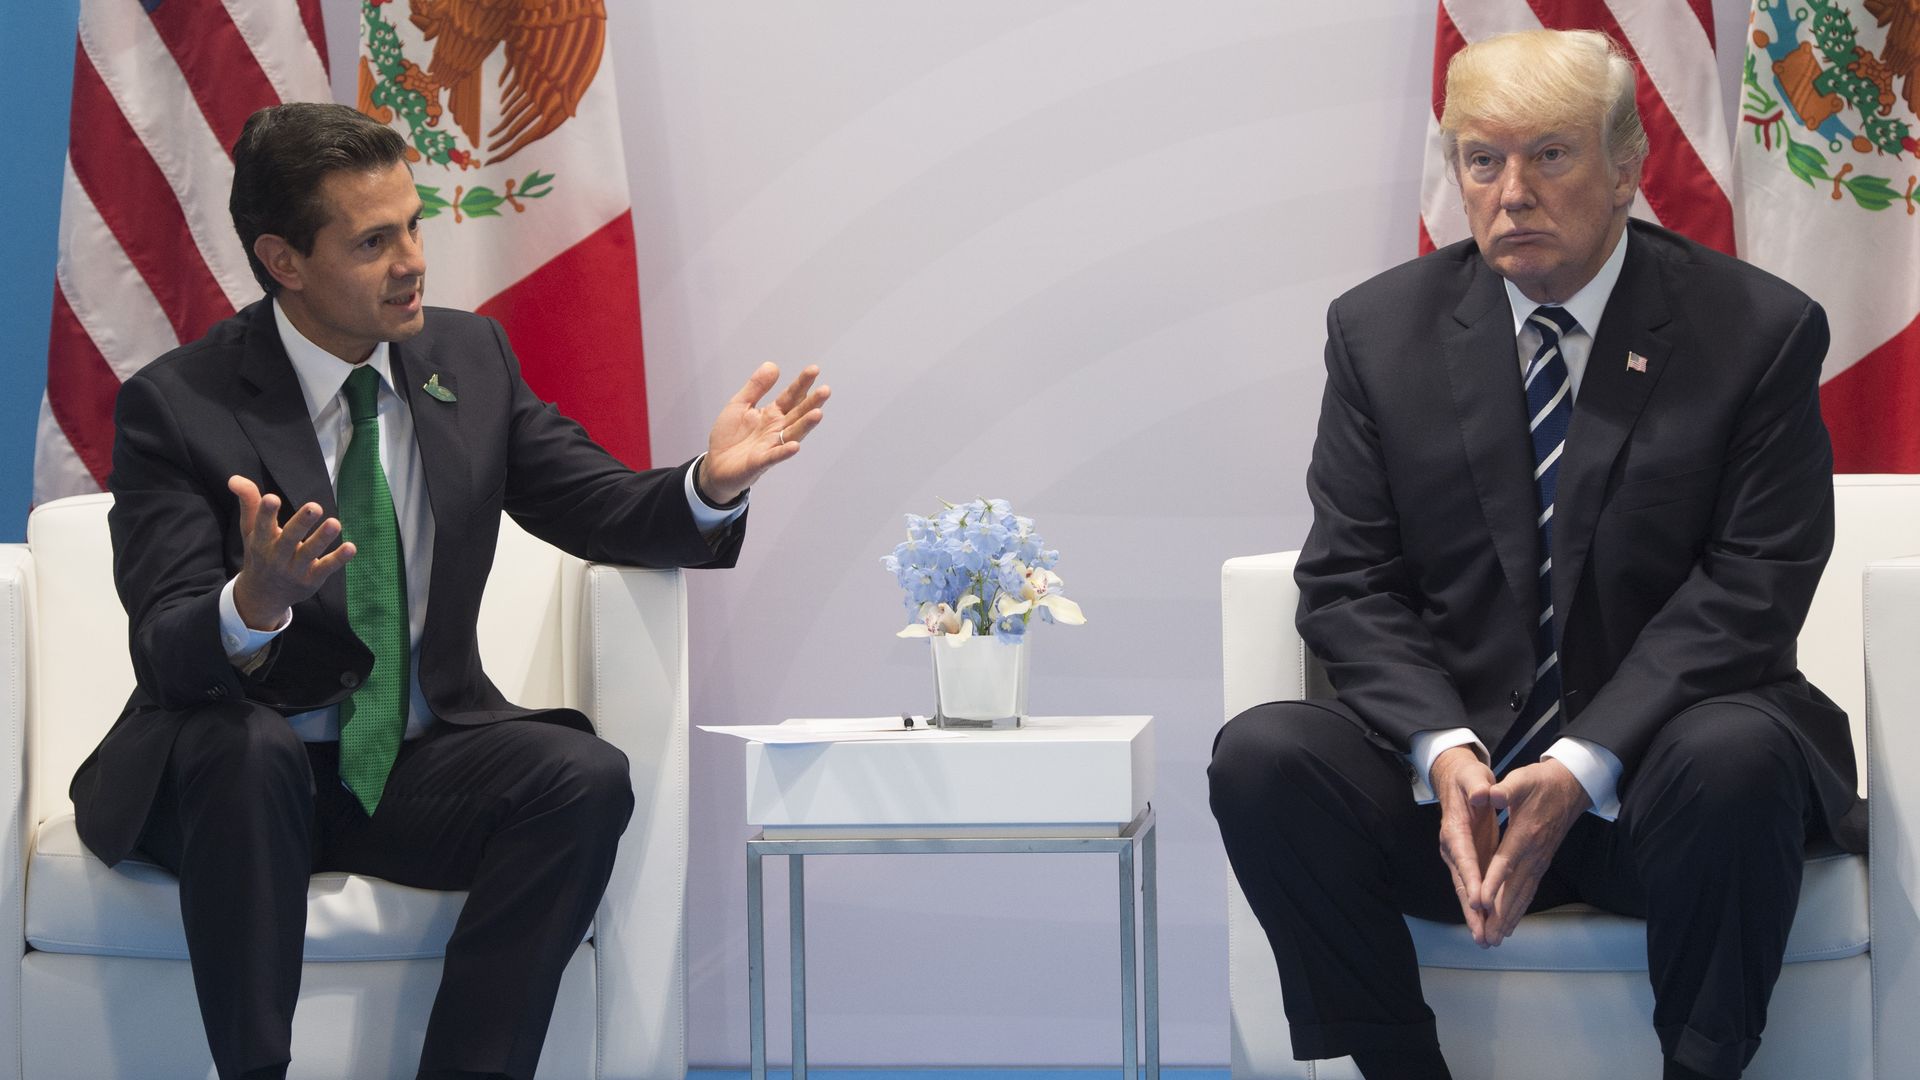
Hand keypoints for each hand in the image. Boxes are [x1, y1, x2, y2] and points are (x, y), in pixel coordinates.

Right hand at [228, 475, 354, 629]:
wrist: (262, 596)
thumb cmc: (259, 554)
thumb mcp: (251, 530)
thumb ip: (248, 502)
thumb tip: (235, 478)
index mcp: (261, 541)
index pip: (262, 525)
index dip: (266, 512)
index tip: (272, 498)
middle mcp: (277, 555)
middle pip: (289, 538)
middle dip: (301, 523)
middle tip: (315, 507)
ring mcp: (294, 569)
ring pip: (309, 553)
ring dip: (322, 538)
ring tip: (335, 523)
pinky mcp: (311, 579)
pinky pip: (326, 568)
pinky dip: (338, 559)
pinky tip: (351, 547)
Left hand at [697, 363, 828, 504]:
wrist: (715, 464)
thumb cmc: (729, 436)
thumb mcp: (739, 404)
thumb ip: (756, 387)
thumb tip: (773, 365)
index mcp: (772, 414)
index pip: (791, 396)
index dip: (802, 384)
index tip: (814, 370)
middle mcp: (776, 429)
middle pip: (797, 414)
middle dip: (812, 403)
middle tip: (825, 390)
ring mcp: (771, 445)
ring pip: (792, 434)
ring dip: (805, 425)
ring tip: (817, 414)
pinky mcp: (760, 462)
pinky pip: (774, 456)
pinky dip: (784, 452)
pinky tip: (795, 446)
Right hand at [1431, 745, 1499, 945]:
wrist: (1455, 780)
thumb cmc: (1467, 778)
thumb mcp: (1473, 777)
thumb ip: (1478, 786)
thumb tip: (1483, 794)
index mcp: (1454, 828)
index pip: (1463, 856)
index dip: (1472, 879)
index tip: (1479, 900)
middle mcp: (1452, 847)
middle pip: (1461, 883)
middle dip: (1471, 910)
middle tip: (1481, 934)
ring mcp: (1459, 856)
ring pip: (1466, 890)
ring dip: (1475, 915)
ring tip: (1484, 939)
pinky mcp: (1468, 860)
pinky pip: (1474, 886)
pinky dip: (1480, 906)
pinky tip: (1488, 922)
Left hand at [1476, 758, 1591, 945]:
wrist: (1570, 786)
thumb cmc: (1541, 782)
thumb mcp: (1521, 779)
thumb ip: (1506, 790)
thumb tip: (1491, 794)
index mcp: (1525, 834)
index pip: (1505, 862)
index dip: (1492, 882)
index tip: (1481, 902)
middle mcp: (1533, 853)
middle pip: (1514, 888)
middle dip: (1500, 914)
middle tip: (1486, 937)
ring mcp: (1539, 860)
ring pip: (1522, 894)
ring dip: (1509, 917)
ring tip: (1495, 939)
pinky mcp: (1541, 863)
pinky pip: (1529, 890)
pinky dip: (1519, 908)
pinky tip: (1510, 923)